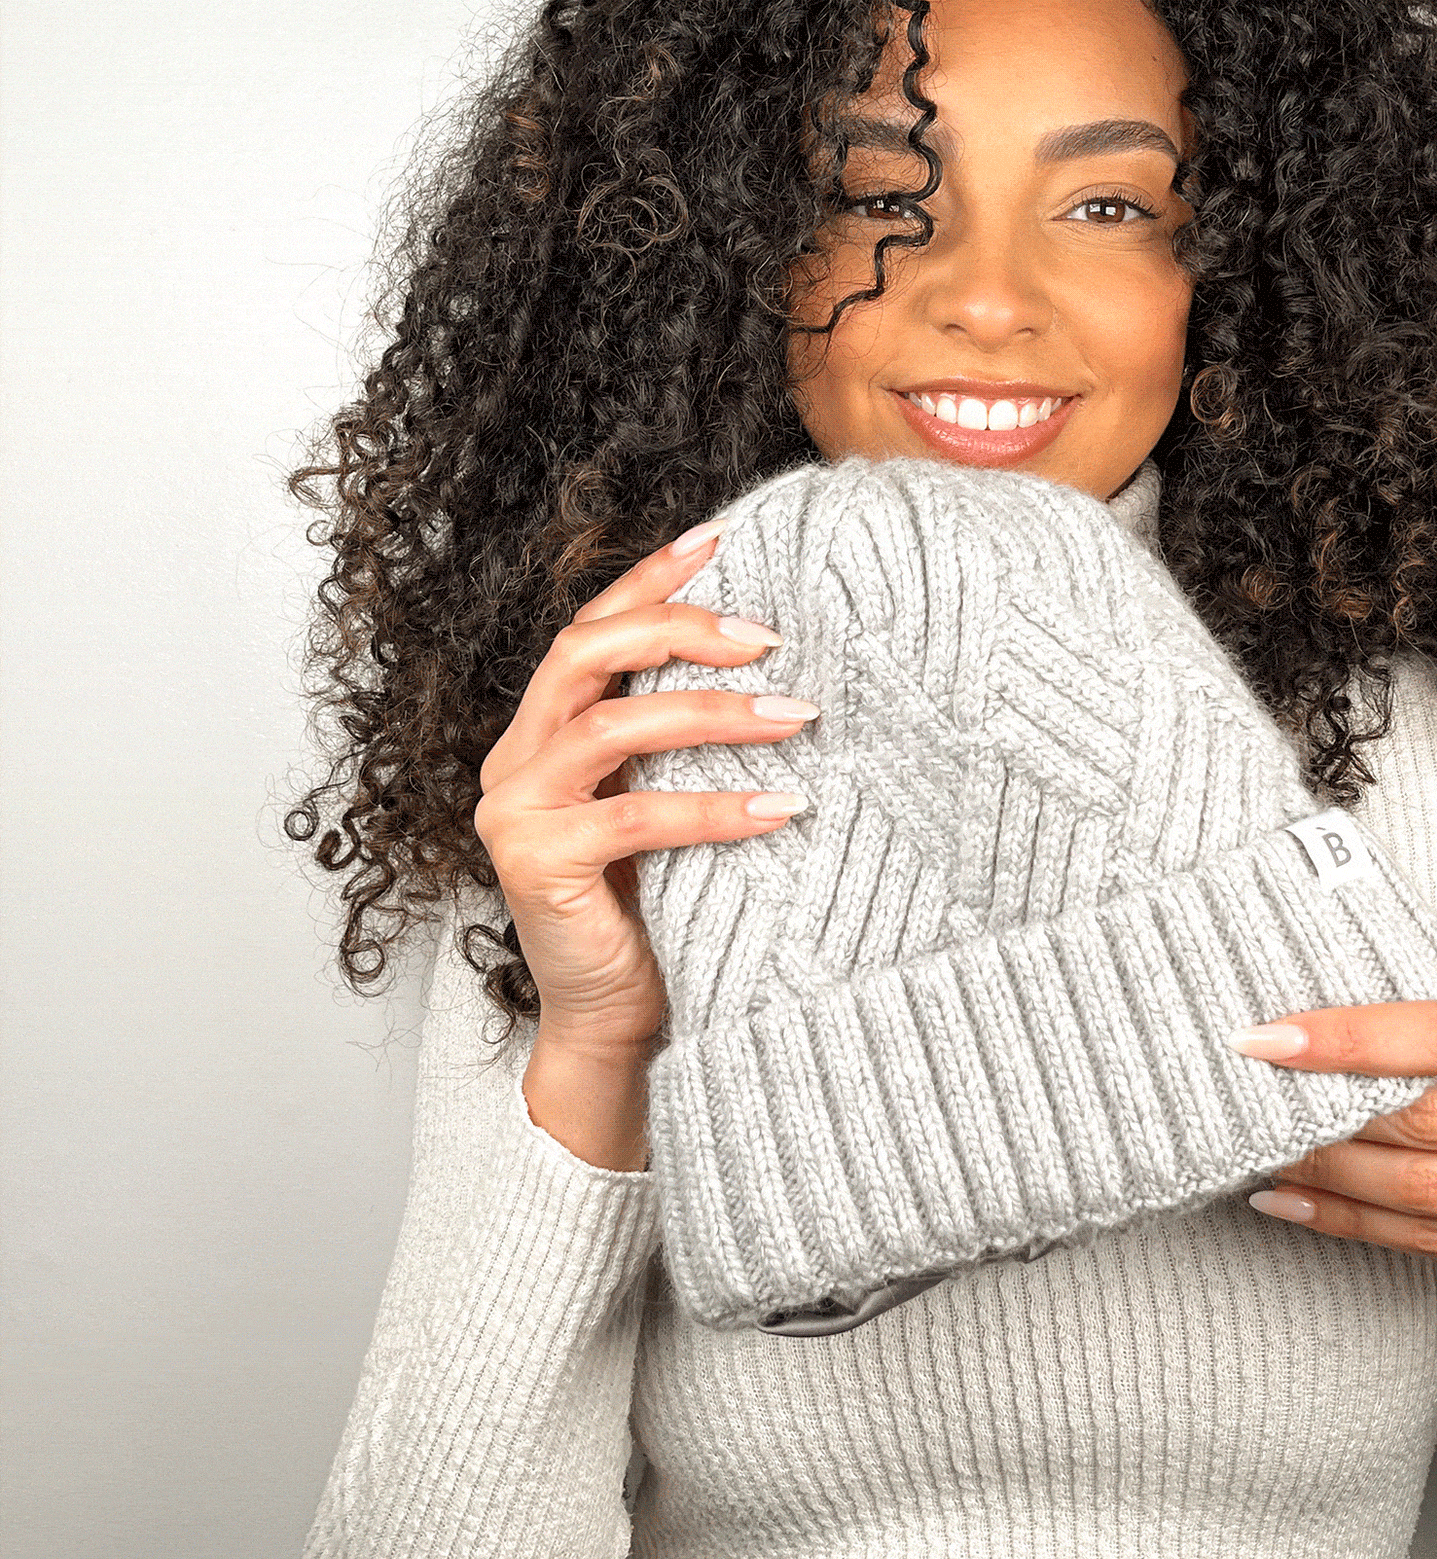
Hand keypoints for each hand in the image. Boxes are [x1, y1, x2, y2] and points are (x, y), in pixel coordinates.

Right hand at [474, 517, 819, 1054]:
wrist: (610, 1020)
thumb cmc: (653, 907)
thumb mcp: (660, 803)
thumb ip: (676, 740)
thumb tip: (773, 665)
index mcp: (543, 732)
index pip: (589, 629)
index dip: (647, 579)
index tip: (719, 538)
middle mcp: (516, 759)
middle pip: (586, 655)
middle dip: (680, 629)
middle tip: (771, 637)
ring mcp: (517, 811)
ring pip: (615, 728)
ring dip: (715, 714)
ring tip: (799, 716)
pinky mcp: (538, 865)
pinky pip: (638, 819)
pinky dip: (717, 807)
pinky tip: (783, 806)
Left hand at [1228, 1001, 1436, 1356]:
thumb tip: (1310, 1027)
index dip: (1354, 1037)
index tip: (1270, 1038)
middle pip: (1434, 1119)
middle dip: (1330, 1108)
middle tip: (1255, 1095)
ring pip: (1424, 1189)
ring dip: (1328, 1169)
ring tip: (1264, 1147)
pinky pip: (1427, 1241)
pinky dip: (1346, 1220)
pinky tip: (1291, 1198)